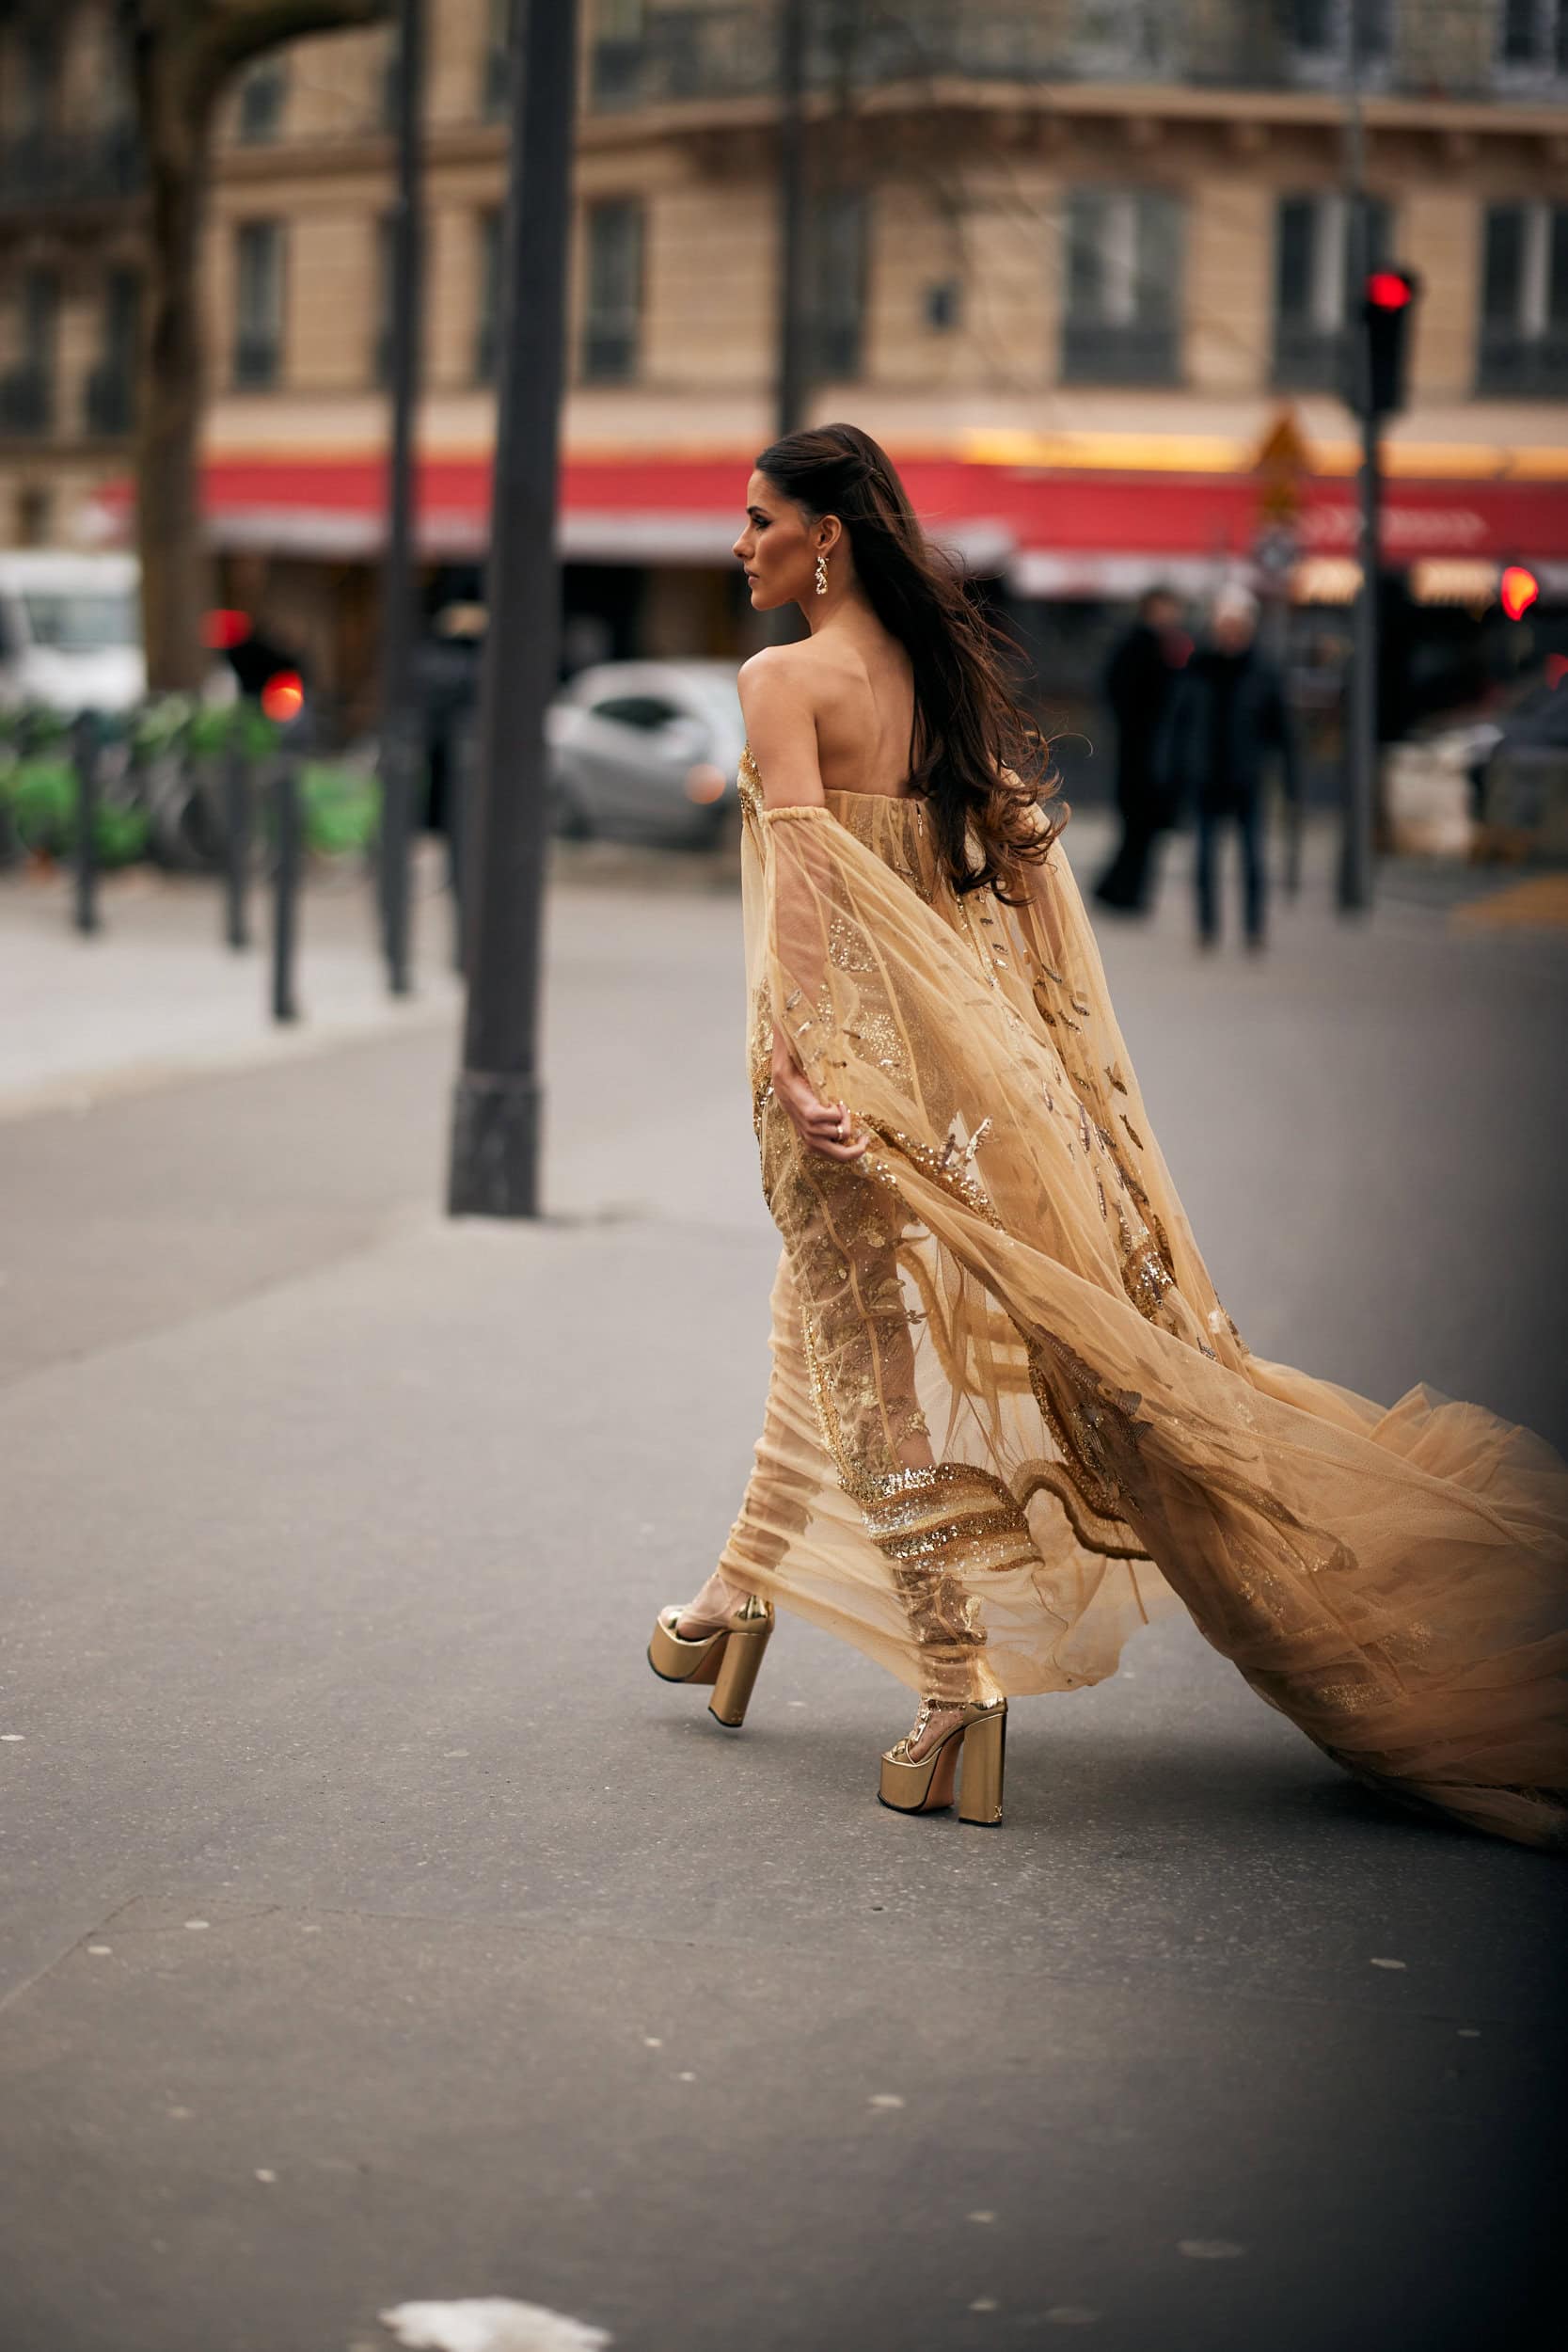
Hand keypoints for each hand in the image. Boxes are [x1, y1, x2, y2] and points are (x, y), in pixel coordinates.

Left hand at [770, 1045, 867, 1161]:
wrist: (787, 1083)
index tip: (863, 1140)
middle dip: (859, 1148)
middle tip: (865, 1137)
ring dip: (845, 1117)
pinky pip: (838, 1117)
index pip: (840, 1158)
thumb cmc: (804, 1101)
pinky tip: (830, 1102)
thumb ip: (830, 1132)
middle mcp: (811, 1141)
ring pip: (843, 1132)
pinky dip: (839, 1107)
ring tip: (836, 1106)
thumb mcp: (816, 1122)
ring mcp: (811, 1130)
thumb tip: (852, 1137)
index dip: (856, 1152)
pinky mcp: (812, 1116)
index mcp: (812, 1146)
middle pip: (844, 1155)